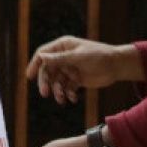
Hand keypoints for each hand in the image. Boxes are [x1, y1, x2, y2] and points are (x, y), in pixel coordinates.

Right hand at [28, 36, 143, 104]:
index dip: (35, 64)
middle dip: (46, 82)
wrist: (117, 66)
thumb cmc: (98, 56)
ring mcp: (69, 69)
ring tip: (62, 99)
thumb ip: (59, 59)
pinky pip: (67, 88)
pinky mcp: (76, 79)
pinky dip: (68, 94)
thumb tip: (41, 57)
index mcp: (62, 46)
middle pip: (48, 71)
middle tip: (45, 93)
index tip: (29, 76)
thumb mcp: (78, 57)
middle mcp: (63, 57)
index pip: (43, 54)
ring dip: (57, 91)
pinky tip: (73, 99)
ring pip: (56, 81)